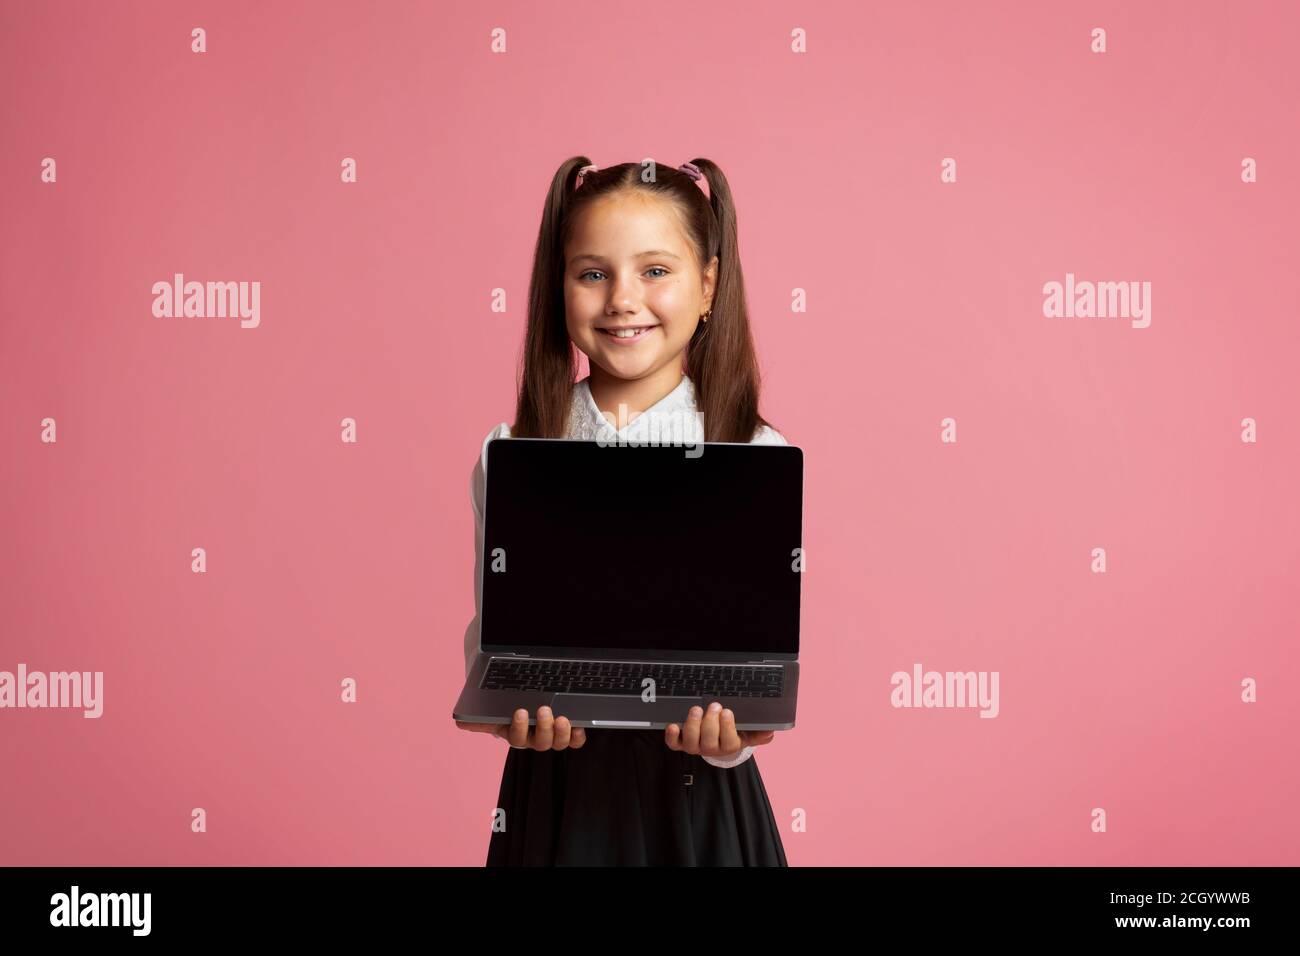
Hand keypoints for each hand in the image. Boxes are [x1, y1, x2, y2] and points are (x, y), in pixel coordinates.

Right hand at [455, 706, 586, 750]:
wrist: (527, 704)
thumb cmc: (510, 710)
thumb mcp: (495, 712)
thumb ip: (480, 718)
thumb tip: (459, 723)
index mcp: (517, 735)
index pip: (517, 738)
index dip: (520, 727)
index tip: (521, 711)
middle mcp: (535, 740)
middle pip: (540, 743)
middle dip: (543, 727)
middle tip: (545, 709)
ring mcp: (553, 738)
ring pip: (558, 743)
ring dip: (561, 732)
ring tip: (562, 717)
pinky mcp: (569, 734)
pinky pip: (576, 741)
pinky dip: (578, 735)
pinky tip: (579, 725)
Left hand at [664, 701, 774, 757]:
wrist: (717, 740)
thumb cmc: (733, 733)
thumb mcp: (748, 733)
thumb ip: (759, 733)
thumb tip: (770, 732)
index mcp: (729, 746)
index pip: (728, 741)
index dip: (727, 727)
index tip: (727, 712)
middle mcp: (711, 749)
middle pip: (709, 742)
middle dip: (710, 722)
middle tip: (714, 705)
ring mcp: (695, 747)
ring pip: (691, 742)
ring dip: (693, 725)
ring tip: (696, 709)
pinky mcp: (681, 743)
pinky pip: (674, 744)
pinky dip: (671, 736)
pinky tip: (673, 725)